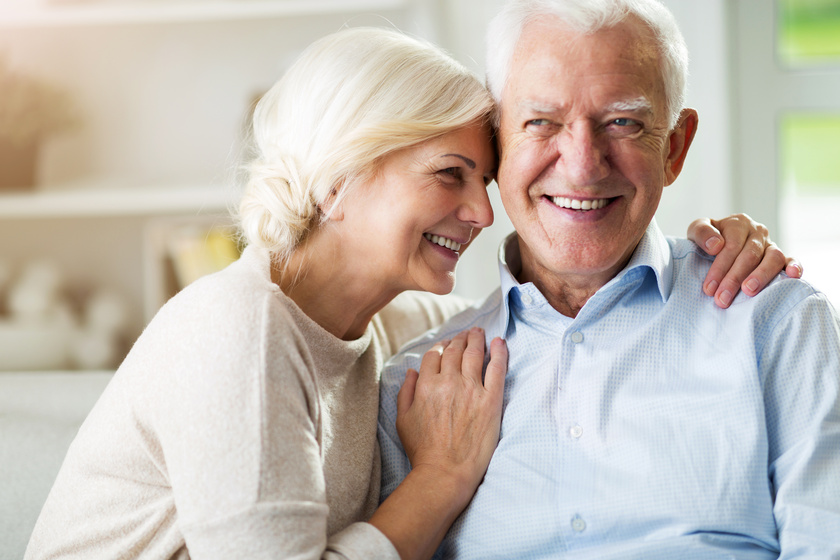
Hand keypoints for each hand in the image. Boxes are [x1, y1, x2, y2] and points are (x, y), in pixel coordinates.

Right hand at [396, 327, 506, 502]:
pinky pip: (496, 368)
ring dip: (476, 339)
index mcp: (426, 385)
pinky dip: (498, 352)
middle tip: (466, 333)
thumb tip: (412, 372)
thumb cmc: (423, 450)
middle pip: (455, 350)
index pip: (434, 355)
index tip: (446, 345)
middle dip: (459, 338)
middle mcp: (448, 382)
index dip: (440, 347)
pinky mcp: (491, 400)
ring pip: (474, 354)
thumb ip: (406, 391)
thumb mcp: (403, 419)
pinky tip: (499, 342)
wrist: (445, 471)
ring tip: (479, 333)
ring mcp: (471, 389)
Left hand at [687, 214, 802, 308]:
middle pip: (749, 255)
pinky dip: (795, 266)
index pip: (731, 246)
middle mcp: (757, 232)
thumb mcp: (697, 230)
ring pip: (773, 258)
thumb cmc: (707, 241)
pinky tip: (793, 276)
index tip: (709, 288)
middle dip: (734, 279)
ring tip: (749, 291)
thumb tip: (716, 245)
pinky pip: (792, 260)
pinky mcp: (782, 258)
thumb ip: (702, 232)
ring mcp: (771, 245)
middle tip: (722, 299)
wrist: (717, 245)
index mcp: (738, 224)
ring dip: (761, 276)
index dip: (720, 268)